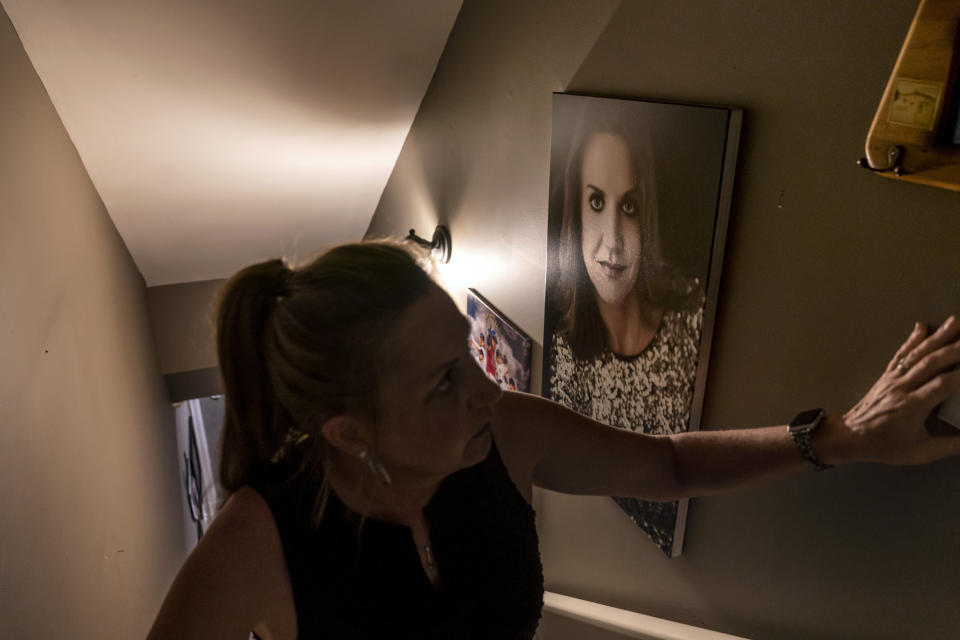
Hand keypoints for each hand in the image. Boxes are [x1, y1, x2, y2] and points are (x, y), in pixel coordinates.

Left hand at [837, 316, 959, 464]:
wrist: (850, 436)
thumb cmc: (885, 446)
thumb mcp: (918, 452)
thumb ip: (948, 446)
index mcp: (912, 407)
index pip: (942, 384)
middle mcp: (902, 388)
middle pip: (931, 363)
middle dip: (955, 348)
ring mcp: (892, 379)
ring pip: (917, 355)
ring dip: (937, 337)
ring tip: (954, 322)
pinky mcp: (886, 376)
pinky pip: (900, 355)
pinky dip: (912, 340)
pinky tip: (921, 327)